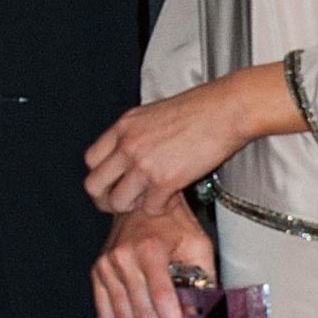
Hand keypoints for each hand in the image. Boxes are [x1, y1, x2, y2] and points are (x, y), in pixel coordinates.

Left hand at [84, 64, 301, 215]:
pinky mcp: (165, 180)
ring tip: (151, 200)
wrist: (225, 110)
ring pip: (119, 202)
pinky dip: (160, 209)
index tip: (112, 183)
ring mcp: (144, 164)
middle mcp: (127, 145)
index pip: (91, 160)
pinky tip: (171, 198)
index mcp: (123, 126)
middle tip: (121, 203)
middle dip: (106, 200)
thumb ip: (135, 134)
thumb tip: (128, 154)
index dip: (101, 176)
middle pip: (95, 186)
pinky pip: (150, 208)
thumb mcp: (153, 113)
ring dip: (134, 207)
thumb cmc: (198, 109)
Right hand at [92, 205, 216, 317]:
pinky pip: (106, 314)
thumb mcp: (197, 245)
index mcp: (149, 249)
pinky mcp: (97, 275)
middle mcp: (122, 258)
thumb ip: (202, 281)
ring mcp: (105, 267)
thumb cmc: (174, 225)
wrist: (139, 203)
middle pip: (141, 314)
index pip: (162, 297)